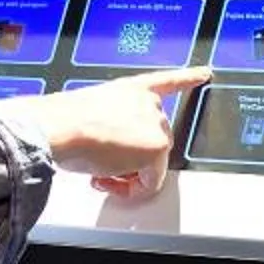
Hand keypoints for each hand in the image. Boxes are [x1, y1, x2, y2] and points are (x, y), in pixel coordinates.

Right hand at [0, 67, 211, 198]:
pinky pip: (153, 181)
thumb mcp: (90, 115)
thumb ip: (109, 126)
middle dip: (130, 160)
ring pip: (151, 164)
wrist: (58, 127)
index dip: (187, 77)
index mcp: (130, 90)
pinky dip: (134, 190)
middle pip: (153, 141)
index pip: (165, 82)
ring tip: (100, 174)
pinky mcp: (156, 148)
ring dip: (127, 177)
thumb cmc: (62, 122)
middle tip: (103, 168)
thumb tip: (107, 150)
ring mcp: (156, 125)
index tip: (205, 73)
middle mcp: (149, 104)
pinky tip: (120, 188)